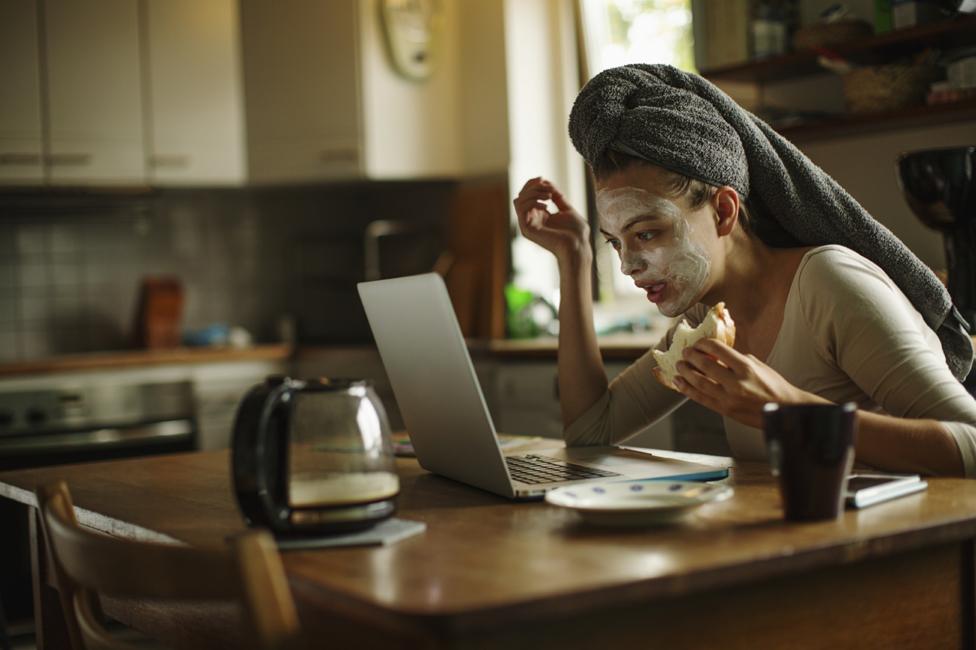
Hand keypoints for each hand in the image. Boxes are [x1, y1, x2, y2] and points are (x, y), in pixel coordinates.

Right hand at [513, 177, 589, 262]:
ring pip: (518, 200)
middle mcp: (532, 220)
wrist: (577, 246)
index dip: (532, 184)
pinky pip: (521, 209)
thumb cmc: (576, 232)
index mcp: (540, 216)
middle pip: (521, 195)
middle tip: (549, 190)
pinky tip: (546, 206)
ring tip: (549, 196)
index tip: (543, 179)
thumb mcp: (567, 209)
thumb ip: (557, 197)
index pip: (527, 195)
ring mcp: (528, 225)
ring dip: (533, 193)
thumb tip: (547, 183)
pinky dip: (532, 202)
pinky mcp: (527, 229)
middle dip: (533, 187)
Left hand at [672, 339, 829, 427]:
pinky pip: (700, 398)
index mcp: (746, 367)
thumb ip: (735, 359)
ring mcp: (729, 398)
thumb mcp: (757, 365)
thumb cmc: (773, 385)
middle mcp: (736, 382)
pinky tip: (679, 382)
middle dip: (691, 356)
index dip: (703, 343)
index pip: (718, 349)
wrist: (785, 409)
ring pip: (698, 382)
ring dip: (685, 372)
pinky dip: (687, 389)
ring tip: (679, 365)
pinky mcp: (724, 410)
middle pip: (704, 365)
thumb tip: (715, 353)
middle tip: (685, 352)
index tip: (698, 343)